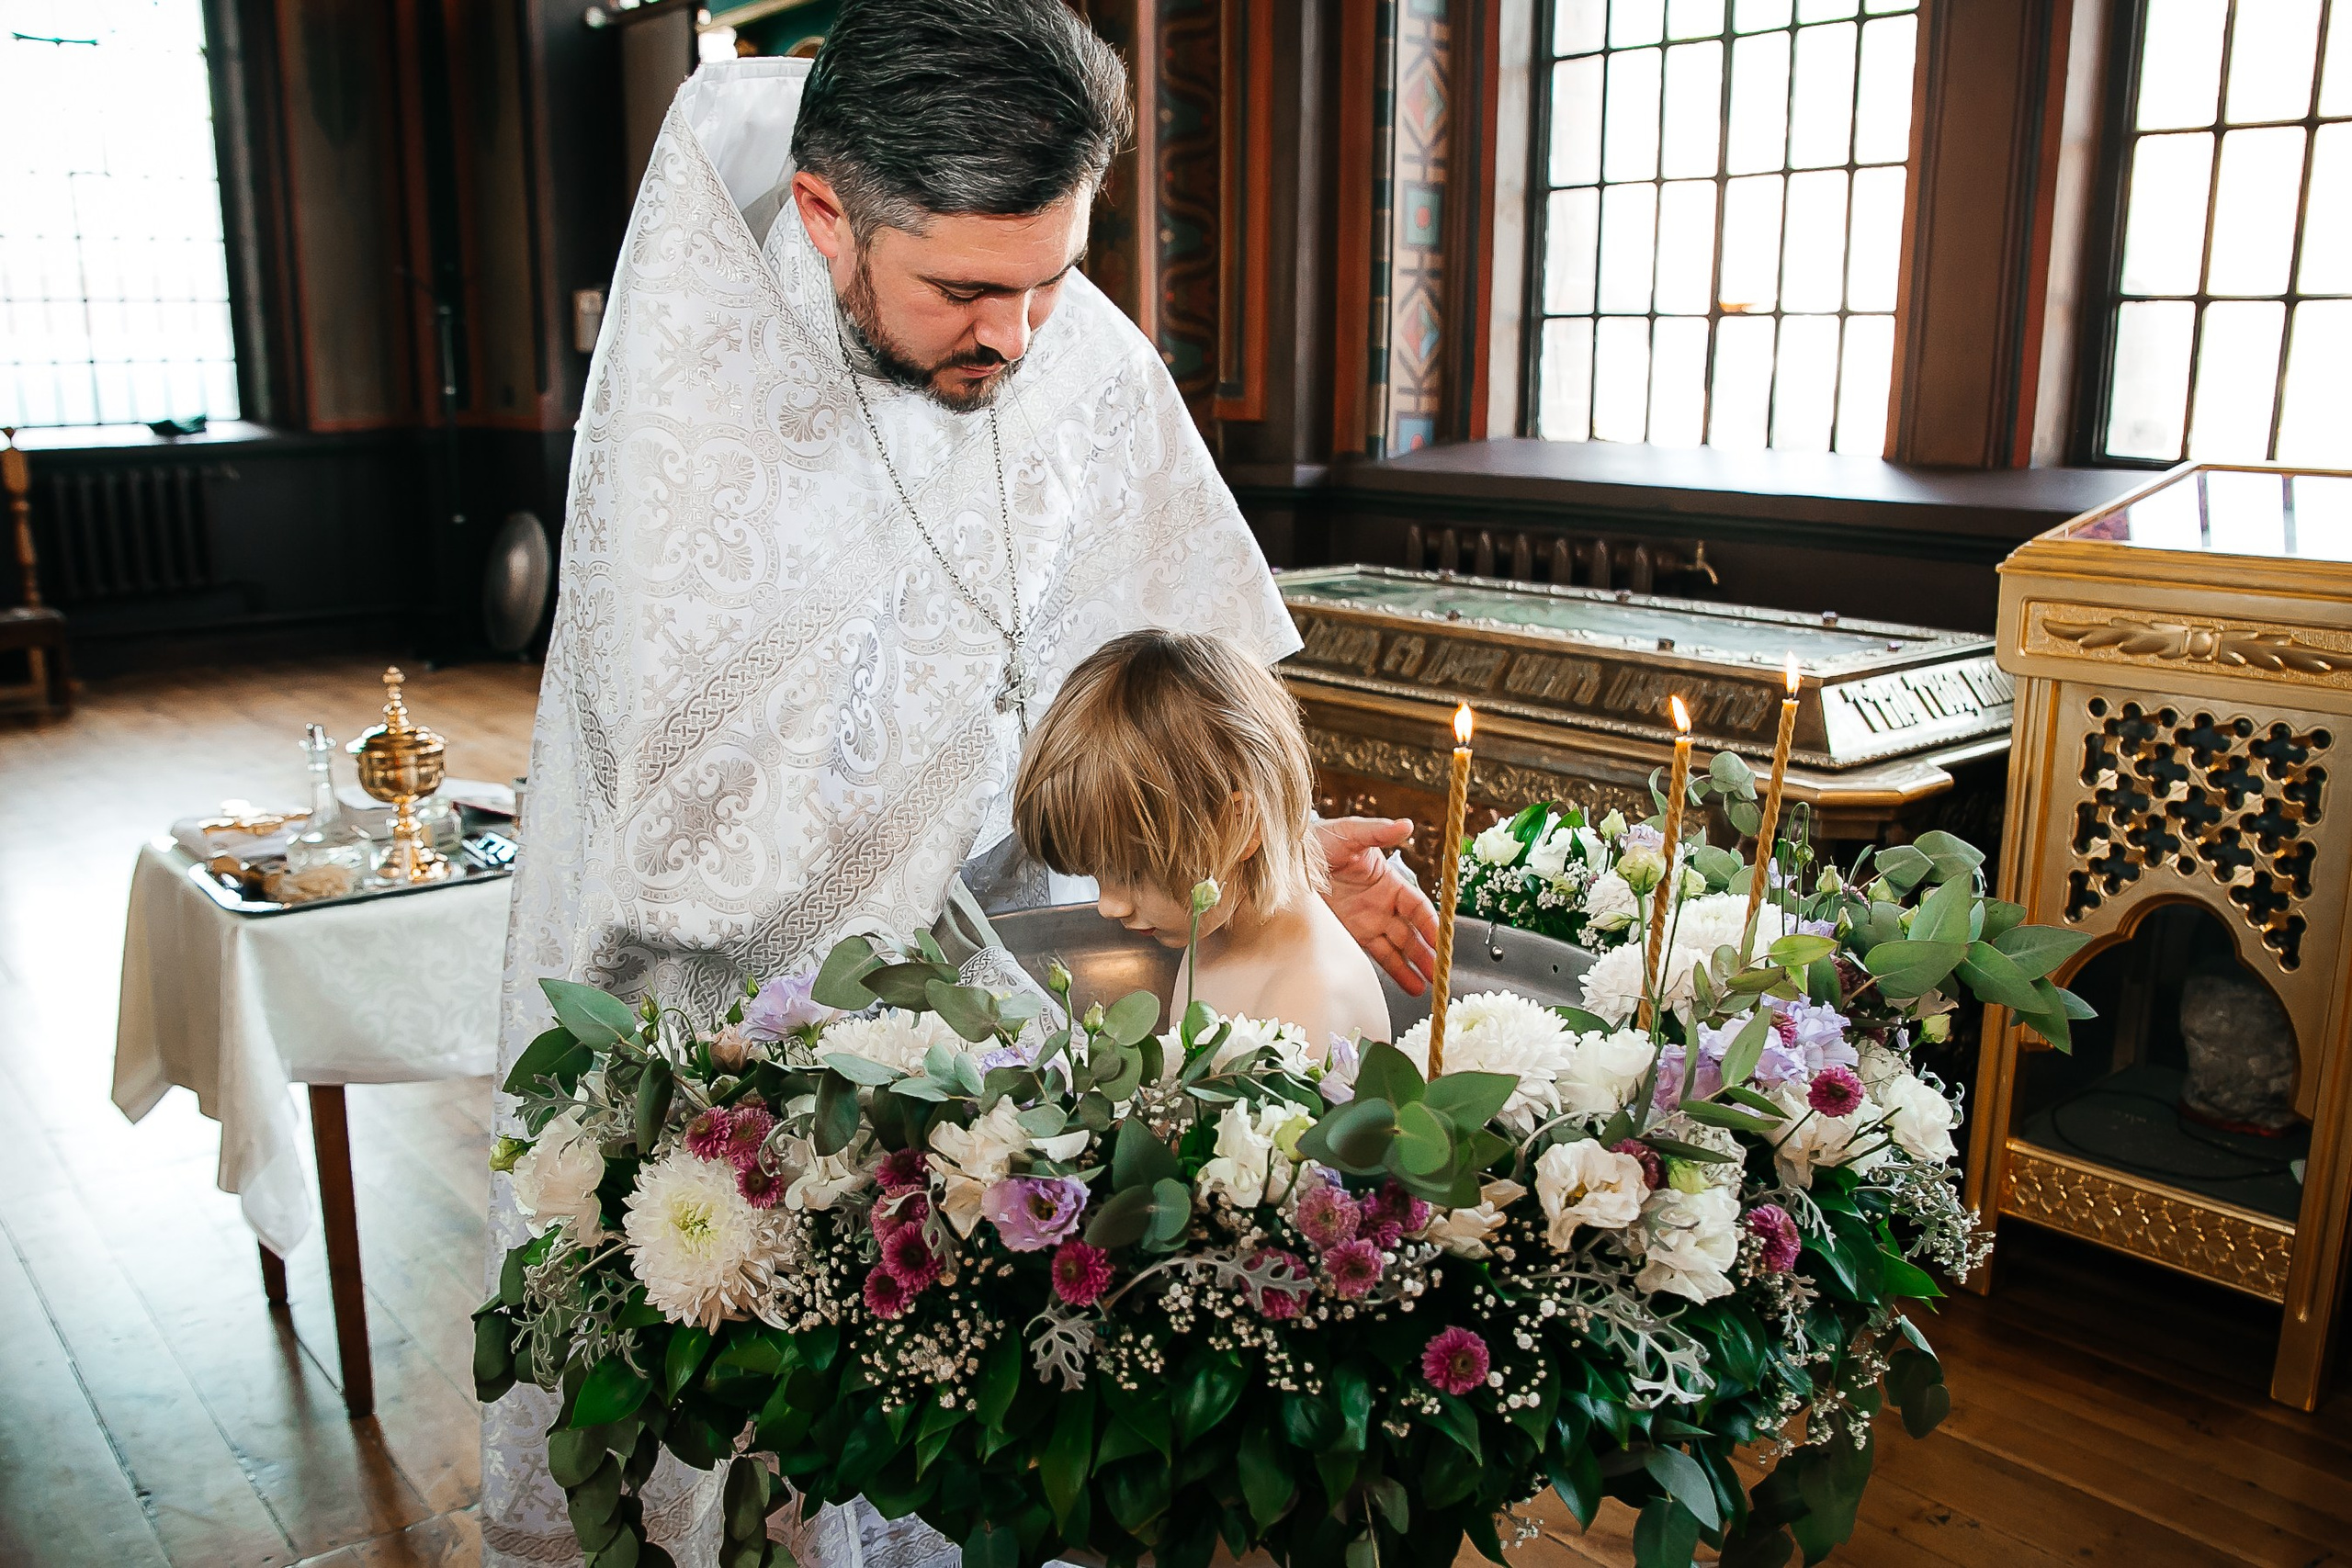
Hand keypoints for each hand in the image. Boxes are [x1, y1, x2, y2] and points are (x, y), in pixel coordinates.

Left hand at [1315, 816, 1438, 996]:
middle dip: (1428, 951)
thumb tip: (1406, 824)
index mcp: (1388, 882)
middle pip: (1412, 932)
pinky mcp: (1350, 934)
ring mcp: (1367, 921)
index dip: (1431, 924)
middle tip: (1441, 972)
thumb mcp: (1349, 833)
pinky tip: (1410, 984)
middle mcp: (1382, 905)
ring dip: (1414, 965)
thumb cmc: (1320, 840)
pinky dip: (1394, 970)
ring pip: (1398, 948)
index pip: (1417, 907)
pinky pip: (1377, 955)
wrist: (1286, 859)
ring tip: (1429, 986)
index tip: (1443, 940)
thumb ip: (1377, 832)